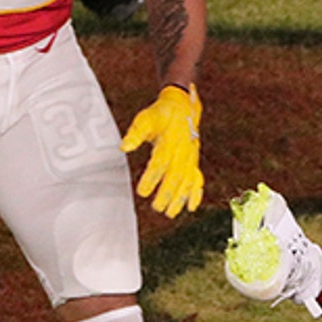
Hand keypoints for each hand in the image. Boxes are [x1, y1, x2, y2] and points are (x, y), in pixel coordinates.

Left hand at [120, 84, 203, 217]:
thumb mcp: (146, 118)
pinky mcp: (194, 162)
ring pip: (187, 181)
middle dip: (167, 193)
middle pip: (175, 176)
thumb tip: (123, 147)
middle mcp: (182, 152)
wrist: (183, 108)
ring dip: (180, 198)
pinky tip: (191, 207)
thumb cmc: (162, 114)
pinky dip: (196, 194)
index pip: (160, 162)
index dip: (152, 178)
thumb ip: (136, 132)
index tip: (142, 191)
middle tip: (157, 207)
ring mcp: (190, 159)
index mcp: (169, 141)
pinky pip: (198, 179)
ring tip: (170, 213)